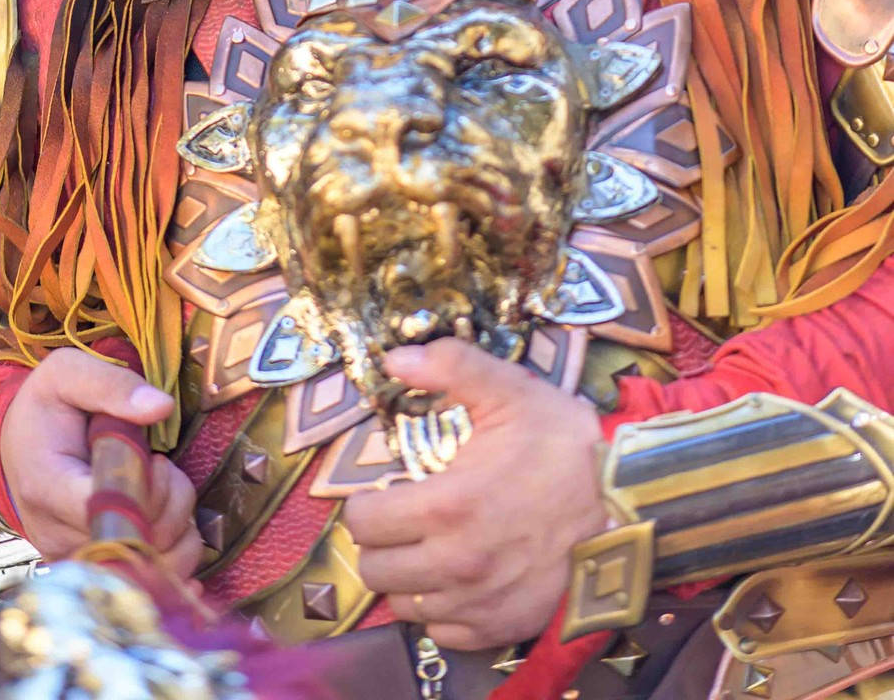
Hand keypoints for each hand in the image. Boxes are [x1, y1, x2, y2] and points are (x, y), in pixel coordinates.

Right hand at [0, 348, 200, 575]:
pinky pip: (143, 584)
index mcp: (47, 485)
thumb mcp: (67, 374)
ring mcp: (71, 558)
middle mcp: (55, 534)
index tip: (156, 460)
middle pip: (135, 543)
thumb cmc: (46, 409)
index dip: (149, 489)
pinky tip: (173, 527)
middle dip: (171, 504)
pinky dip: (172, 557)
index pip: (108, 510)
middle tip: (162, 467)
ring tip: (162, 491)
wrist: (20, 447)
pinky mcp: (89, 571)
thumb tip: (161, 406)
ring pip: (149, 568)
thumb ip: (112, 385)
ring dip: (178, 529)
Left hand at [343, 340, 607, 651]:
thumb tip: (394, 358)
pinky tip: (457, 580)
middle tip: (400, 521)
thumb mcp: (510, 389)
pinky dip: (442, 611)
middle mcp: (456, 564)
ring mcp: (480, 602)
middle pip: (376, 571)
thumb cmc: (564, 445)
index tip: (383, 492)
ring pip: (406, 606)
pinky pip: (445, 634)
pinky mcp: (504, 627)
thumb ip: (450, 366)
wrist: (628, 504)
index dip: (365, 504)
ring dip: (407, 579)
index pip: (363, 523)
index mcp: (447, 505)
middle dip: (379, 543)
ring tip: (426, 549)